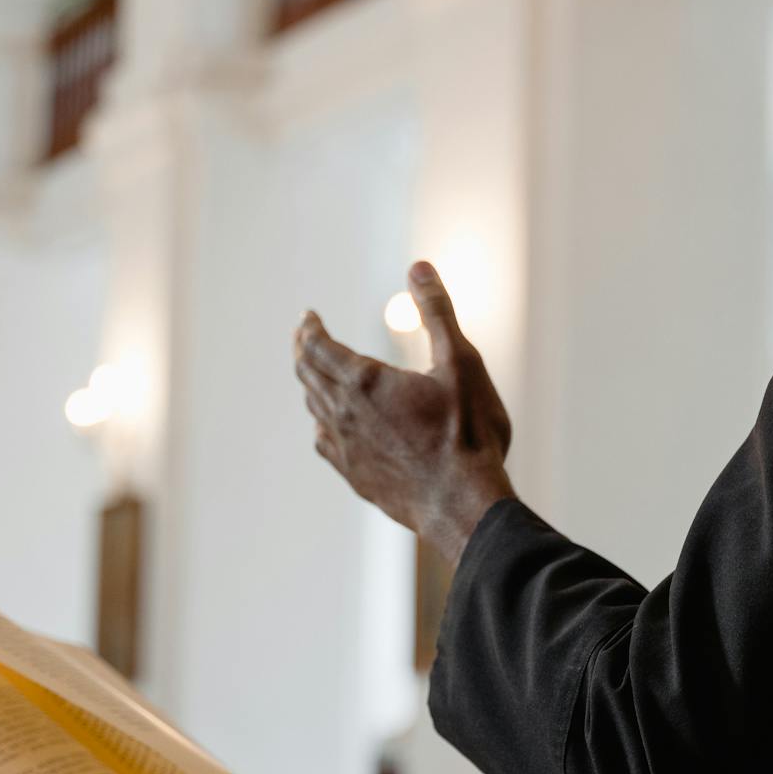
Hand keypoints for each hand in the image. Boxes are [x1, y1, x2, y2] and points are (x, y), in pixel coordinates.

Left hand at [296, 262, 514, 564]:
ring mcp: (347, 450)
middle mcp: (345, 414)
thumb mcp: (461, 362)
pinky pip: (326, 443)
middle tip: (305, 336)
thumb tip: (418, 267)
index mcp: (365, 382)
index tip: (308, 316)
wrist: (465, 506)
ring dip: (312, 385)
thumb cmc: (468, 434)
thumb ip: (436, 313)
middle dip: (304, 350)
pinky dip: (322, 423)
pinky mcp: (357, 478)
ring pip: (315, 408)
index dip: (310, 328)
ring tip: (316, 373)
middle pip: (308, 375)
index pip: (317, 346)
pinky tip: (330, 427)